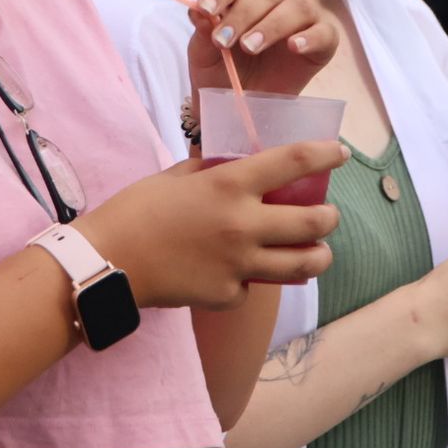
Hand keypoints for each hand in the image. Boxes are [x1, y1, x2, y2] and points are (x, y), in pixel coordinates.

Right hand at [76, 140, 348, 310]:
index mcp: (230, 185)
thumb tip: (236, 164)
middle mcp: (243, 224)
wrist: (108, 261)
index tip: (339, 153)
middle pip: (313, 222)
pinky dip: (252, 280)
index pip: (293, 162)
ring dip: (317, 256)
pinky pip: (252, 287)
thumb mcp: (177, 175)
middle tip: (329, 216)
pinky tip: (241, 273)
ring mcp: (238, 263)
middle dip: (329, 218)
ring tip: (318, 253)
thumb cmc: (136, 210)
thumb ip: (212, 170)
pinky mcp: (226, 294)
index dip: (324, 155)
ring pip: (302, 264)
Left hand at [185, 0, 337, 98]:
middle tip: (224, 41)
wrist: (240, 103)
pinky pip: (325, 31)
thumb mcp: (204, 53)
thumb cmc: (222, 68)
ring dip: (271, 25)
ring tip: (250, 48)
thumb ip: (203, 30)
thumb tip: (198, 11)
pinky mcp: (324, 39)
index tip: (206, 9)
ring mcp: (305, 13)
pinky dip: (310, 37)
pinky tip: (293, 46)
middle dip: (243, 13)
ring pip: (298, 4)